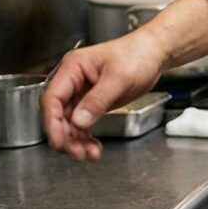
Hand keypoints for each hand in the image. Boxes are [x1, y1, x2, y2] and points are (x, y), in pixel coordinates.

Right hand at [41, 33, 166, 160]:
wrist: (155, 53)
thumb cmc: (138, 55)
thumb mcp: (119, 77)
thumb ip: (98, 99)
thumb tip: (78, 121)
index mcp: (73, 68)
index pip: (52, 98)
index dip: (52, 122)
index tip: (58, 141)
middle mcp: (73, 81)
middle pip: (59, 114)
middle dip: (66, 136)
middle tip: (77, 153)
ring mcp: (82, 92)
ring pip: (70, 122)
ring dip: (77, 140)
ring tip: (88, 155)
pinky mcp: (93, 102)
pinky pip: (83, 123)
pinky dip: (87, 137)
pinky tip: (94, 148)